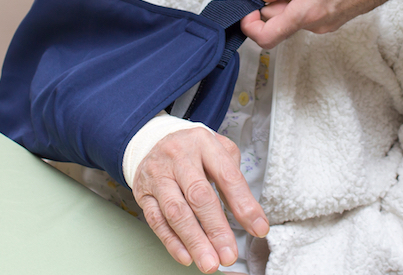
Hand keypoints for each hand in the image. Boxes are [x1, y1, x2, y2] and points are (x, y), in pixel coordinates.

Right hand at [132, 128, 268, 272]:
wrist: (154, 140)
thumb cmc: (194, 151)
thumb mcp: (219, 150)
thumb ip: (234, 179)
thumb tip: (251, 216)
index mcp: (204, 143)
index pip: (227, 176)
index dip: (244, 205)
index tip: (258, 228)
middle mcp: (178, 157)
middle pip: (199, 196)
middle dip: (216, 229)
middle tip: (228, 254)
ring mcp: (158, 175)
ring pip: (176, 212)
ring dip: (194, 241)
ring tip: (209, 262)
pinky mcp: (143, 193)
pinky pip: (156, 221)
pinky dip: (172, 242)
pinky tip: (187, 256)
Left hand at [240, 0, 402, 48]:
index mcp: (306, 13)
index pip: (266, 37)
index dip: (249, 26)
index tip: (244, 8)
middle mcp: (315, 24)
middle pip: (278, 20)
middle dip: (262, 1)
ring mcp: (326, 22)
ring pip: (292, 14)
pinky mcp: (335, 16)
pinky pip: (307, 10)